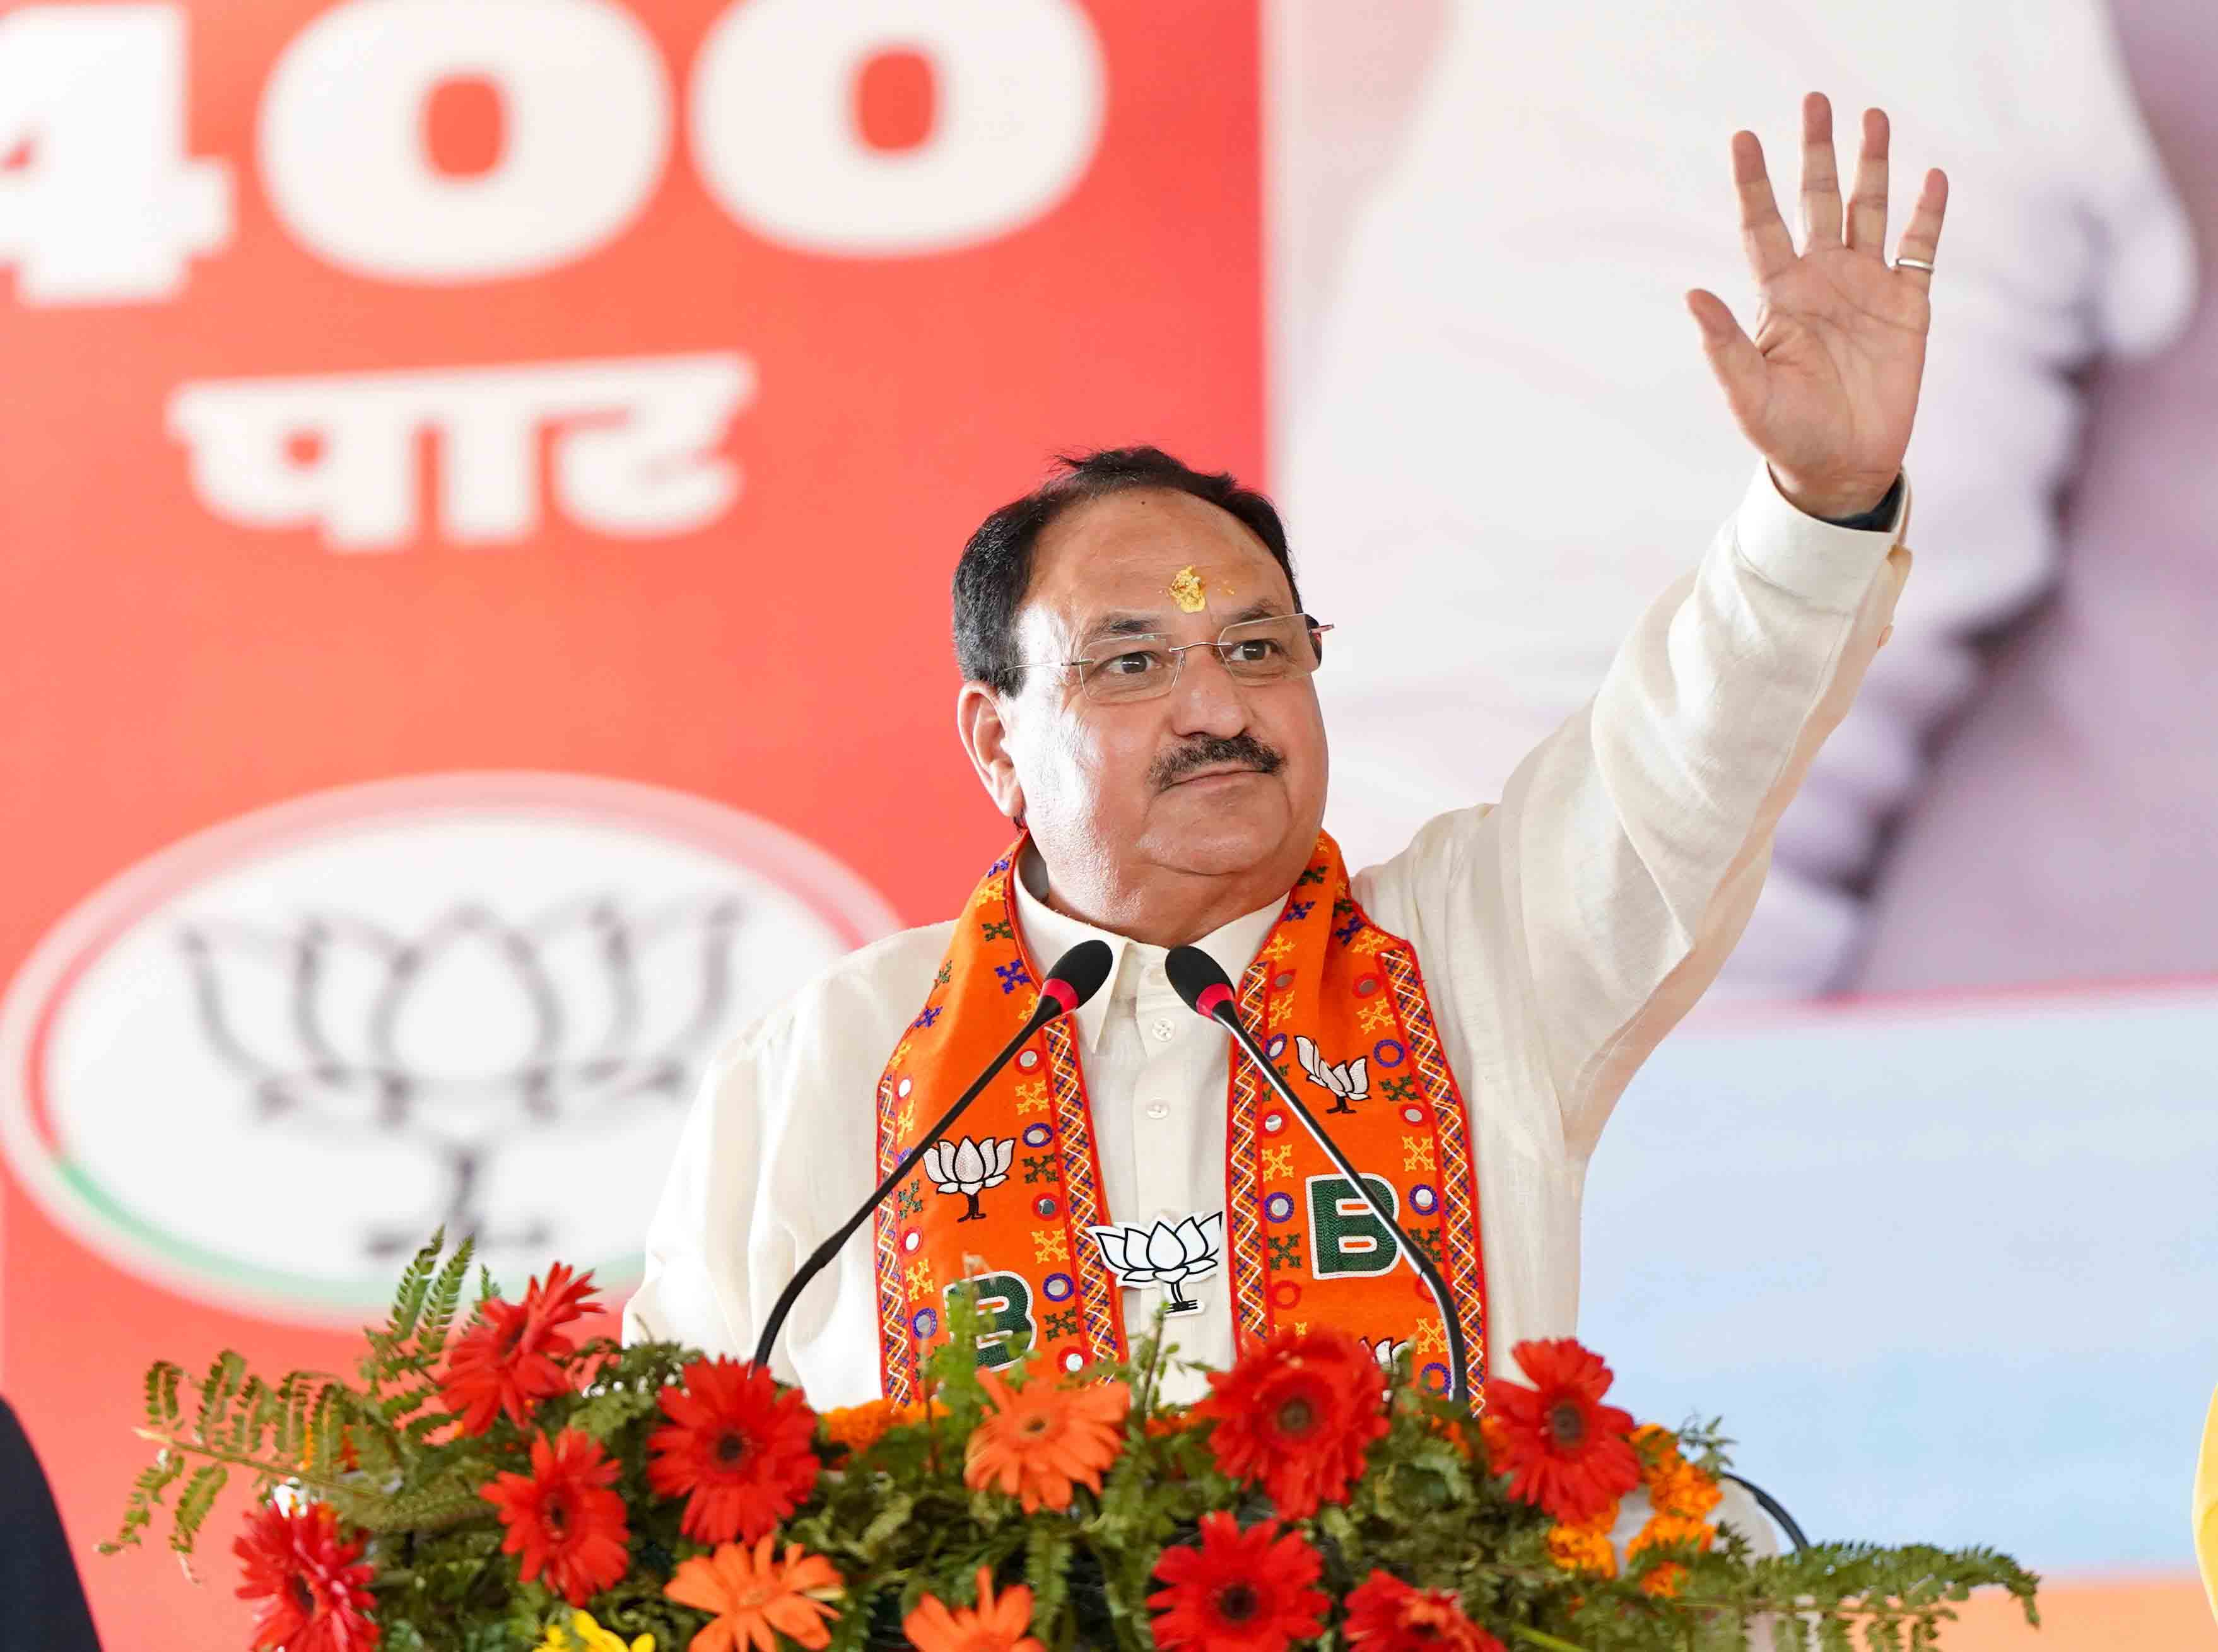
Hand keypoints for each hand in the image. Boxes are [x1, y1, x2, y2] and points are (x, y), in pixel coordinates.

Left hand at [1688, 93, 1948, 520]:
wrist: (1842, 468)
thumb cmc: (1787, 435)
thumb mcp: (1748, 395)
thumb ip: (1723, 345)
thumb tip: (1691, 295)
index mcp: (1779, 297)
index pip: (1761, 226)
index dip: (1752, 183)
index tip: (1743, 137)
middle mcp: (1821, 281)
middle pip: (1817, 201)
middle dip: (1816, 152)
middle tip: (1815, 99)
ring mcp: (1866, 288)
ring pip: (1869, 211)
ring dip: (1872, 166)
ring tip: (1874, 118)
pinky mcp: (1908, 307)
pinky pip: (1919, 249)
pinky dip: (1926, 215)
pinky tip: (1931, 179)